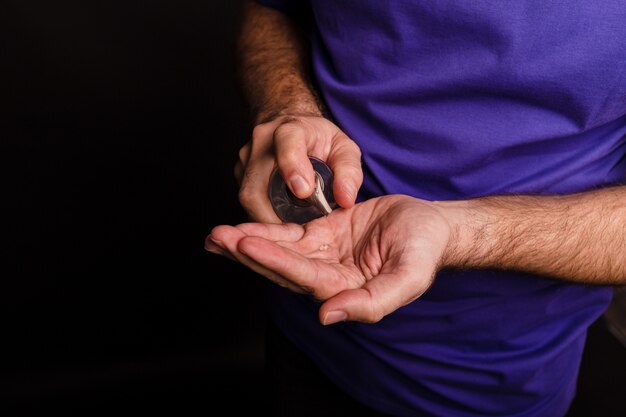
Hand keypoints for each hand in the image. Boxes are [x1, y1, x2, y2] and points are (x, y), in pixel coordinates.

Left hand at [205, 194, 453, 324]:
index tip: (247, 245)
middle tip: (218, 238)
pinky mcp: (322, 235)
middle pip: (282, 268)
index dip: (275, 262)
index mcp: (345, 291)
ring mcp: (323, 256)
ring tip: (217, 235)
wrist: (431, 225)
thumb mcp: (407, 278)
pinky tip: (240, 230)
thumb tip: (327, 317)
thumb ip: (371, 303)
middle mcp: (328, 277)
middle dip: (249, 253)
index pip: (303, 277)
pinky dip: (264, 231)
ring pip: (279, 251)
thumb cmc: (424, 251)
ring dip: (248, 243)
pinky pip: (289, 234)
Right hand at [235, 115, 362, 222]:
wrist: (290, 124)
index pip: (287, 144)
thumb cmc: (319, 139)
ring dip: (269, 219)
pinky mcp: (239, 174)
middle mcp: (261, 141)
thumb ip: (349, 172)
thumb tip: (345, 199)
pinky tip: (281, 221)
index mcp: (291, 128)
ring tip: (292, 228)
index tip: (304, 192)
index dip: (292, 168)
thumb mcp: (343, 149)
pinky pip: (248, 202)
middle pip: (258, 185)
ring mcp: (246, 158)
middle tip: (301, 231)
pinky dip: (264, 215)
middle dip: (277, 215)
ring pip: (249, 198)